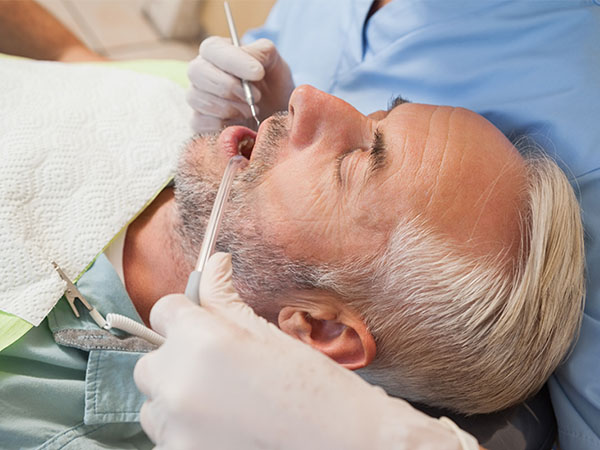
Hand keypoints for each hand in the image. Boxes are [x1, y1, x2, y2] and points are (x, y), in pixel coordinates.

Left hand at [134, 253, 479, 449]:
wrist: (343, 447)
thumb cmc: (315, 389)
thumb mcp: (270, 335)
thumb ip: (226, 298)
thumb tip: (214, 263)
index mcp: (202, 343)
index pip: (164, 310)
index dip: (186, 312)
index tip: (200, 321)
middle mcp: (178, 385)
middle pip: (151, 361)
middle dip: (177, 359)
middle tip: (218, 368)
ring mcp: (176, 430)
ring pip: (154, 404)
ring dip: (177, 398)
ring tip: (223, 404)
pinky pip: (167, 437)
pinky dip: (186, 431)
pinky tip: (226, 429)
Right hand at [187, 36, 293, 132]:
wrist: (273, 114)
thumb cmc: (271, 84)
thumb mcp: (273, 63)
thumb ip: (262, 53)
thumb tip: (252, 64)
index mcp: (215, 51)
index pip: (211, 48)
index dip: (233, 61)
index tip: (258, 73)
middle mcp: (200, 72)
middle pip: (198, 72)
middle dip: (230, 86)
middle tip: (256, 96)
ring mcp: (196, 97)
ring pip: (198, 98)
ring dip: (230, 107)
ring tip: (252, 109)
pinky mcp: (198, 122)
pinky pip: (201, 122)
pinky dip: (224, 124)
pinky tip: (241, 122)